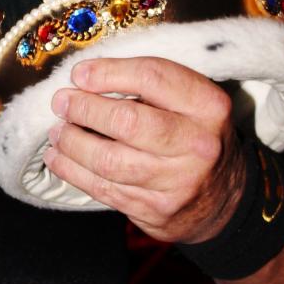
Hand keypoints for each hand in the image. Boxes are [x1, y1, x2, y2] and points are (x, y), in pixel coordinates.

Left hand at [42, 56, 245, 243]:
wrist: (225, 200)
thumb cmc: (193, 136)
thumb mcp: (190, 103)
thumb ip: (148, 87)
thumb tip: (84, 78)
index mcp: (208, 106)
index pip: (152, 77)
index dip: (107, 73)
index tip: (79, 74)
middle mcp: (197, 144)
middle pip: (126, 121)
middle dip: (83, 109)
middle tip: (61, 102)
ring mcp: (177, 182)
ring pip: (108, 160)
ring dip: (72, 143)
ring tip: (57, 131)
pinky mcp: (156, 210)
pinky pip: (103, 189)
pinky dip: (72, 171)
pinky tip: (58, 157)